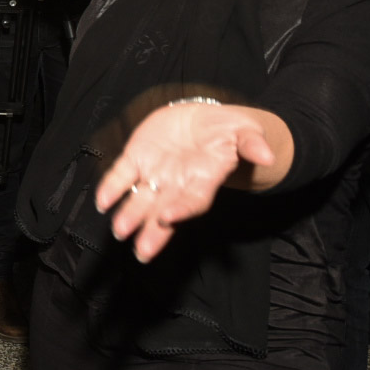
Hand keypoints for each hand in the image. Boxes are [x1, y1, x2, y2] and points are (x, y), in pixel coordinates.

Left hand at [94, 103, 276, 262]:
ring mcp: (156, 172)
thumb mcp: (246, 133)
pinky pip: (122, 174)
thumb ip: (252, 145)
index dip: (182, 210)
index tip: (168, 219)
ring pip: (140, 198)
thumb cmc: (228, 131)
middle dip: (153, 231)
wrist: (203, 119)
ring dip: (129, 214)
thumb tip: (267, 155)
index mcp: (205, 179)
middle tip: (141, 251)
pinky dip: (111, 187)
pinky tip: (102, 201)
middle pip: (164, 211)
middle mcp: (178, 183)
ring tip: (120, 231)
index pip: (193, 200)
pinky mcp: (137, 157)